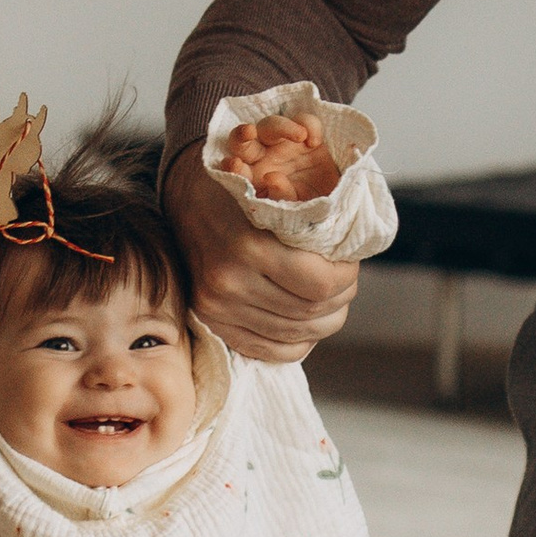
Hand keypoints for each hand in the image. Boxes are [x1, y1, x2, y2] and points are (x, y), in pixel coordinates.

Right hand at [168, 144, 356, 359]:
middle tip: (345, 280)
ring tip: (331, 300)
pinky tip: (307, 322)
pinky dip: (299, 342)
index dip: (347, 276)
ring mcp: (218, 308)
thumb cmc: (237, 186)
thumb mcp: (274, 184)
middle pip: (311, 312)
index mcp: (248, 246)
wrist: (183, 195)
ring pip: (296, 335)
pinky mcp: (212, 323)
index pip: (321, 284)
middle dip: (341, 297)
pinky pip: (271, 351)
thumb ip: (309, 215)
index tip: (351, 262)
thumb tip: (352, 244)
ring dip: (324, 320)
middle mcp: (229, 283)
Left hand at [218, 112, 339, 204]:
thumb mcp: (296, 206)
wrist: (337, 197)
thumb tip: (271, 178)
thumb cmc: (310, 204)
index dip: (231, 165)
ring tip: (300, 136)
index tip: (235, 165)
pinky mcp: (305, 132)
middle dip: (241, 135)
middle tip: (248, 132)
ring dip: (282, 127)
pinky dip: (309, 126)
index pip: (236, 169)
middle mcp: (263, 156)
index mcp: (253, 177)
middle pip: (243, 140)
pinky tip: (314, 142)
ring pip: (271, 124)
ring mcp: (282, 142)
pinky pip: (303, 120)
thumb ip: (281, 195)